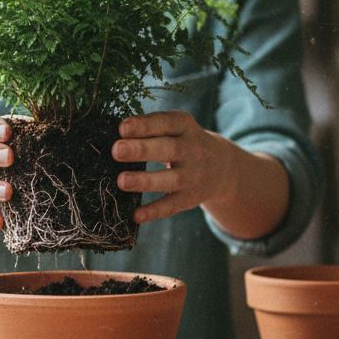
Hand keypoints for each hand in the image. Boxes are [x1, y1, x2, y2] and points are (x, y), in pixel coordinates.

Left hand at [112, 110, 287, 237]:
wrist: (222, 167)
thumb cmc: (184, 141)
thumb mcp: (175, 128)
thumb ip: (151, 127)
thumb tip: (118, 132)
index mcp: (185, 126)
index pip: (166, 123)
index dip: (145, 125)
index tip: (122, 128)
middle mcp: (192, 150)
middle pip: (168, 149)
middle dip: (142, 149)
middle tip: (116, 150)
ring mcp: (192, 176)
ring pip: (170, 179)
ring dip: (145, 180)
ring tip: (121, 181)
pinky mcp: (189, 198)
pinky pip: (171, 205)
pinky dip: (154, 211)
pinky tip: (136, 216)